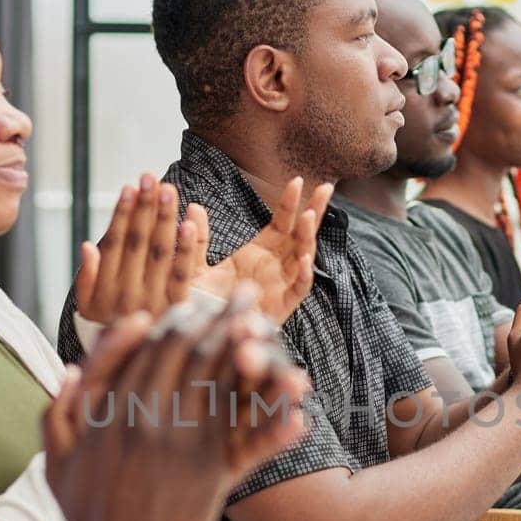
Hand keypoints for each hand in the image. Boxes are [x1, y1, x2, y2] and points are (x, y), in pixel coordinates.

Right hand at [43, 291, 309, 520]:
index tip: (197, 301)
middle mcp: (144, 418)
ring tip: (271, 324)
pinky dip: (273, 418)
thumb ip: (59, 410)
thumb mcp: (54, 459)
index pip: (147, 345)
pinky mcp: (209, 476)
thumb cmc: (82, 517)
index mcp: (109, 408)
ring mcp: (179, 446)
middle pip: (189, 351)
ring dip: (250, 346)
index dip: (179, 317)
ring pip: (221, 381)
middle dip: (222, 316)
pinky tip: (297, 402)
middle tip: (247, 294)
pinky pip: (247, 436)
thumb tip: (71, 367)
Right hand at [75, 173, 206, 322]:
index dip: (122, 214)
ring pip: (160, 253)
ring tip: (168, 190)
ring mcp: (153, 303)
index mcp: (104, 290)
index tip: (129, 187)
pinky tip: (189, 224)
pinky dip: (186, 250)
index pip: (115, 243)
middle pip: (138, 243)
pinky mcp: (178, 311)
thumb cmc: (107, 334)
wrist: (128, 375)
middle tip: (152, 178)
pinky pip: (182, 276)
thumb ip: (87, 280)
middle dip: (145, 208)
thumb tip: (88, 245)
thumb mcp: (87, 311)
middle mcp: (127, 295)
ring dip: (164, 219)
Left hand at [196, 176, 327, 324]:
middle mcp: (275, 266)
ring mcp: (280, 286)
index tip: (296, 180)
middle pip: (301, 234)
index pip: (281, 222)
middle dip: (314, 211)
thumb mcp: (196, 267)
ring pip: (303, 256)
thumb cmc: (202, 304)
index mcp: (260, 253)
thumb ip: (198, 239)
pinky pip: (298, 288)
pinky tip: (303, 258)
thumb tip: (194, 207)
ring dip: (308, 237)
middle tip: (327, 187)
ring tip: (309, 216)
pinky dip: (303, 274)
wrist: (200, 339)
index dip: (290, 202)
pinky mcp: (281, 307)